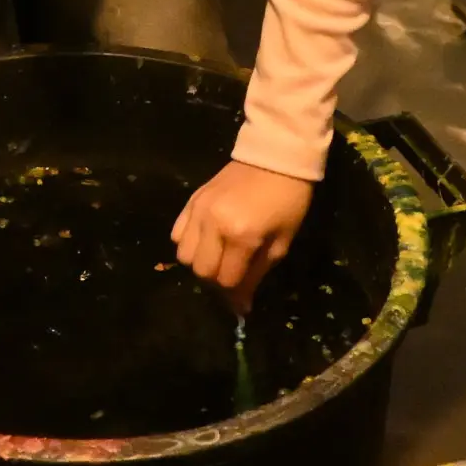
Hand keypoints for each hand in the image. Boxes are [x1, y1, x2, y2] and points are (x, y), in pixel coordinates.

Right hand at [173, 159, 315, 309]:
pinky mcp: (192, 200)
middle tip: (232, 274)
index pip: (225, 280)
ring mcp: (199, 211)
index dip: (234, 293)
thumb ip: (257, 275)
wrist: (276, 158)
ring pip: (183, 254)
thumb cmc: (288, 202)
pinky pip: (176, 232)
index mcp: (242, 236)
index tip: (243, 297)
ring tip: (217, 257)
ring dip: (200, 262)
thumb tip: (242, 306)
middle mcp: (214, 225)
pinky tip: (205, 240)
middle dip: (216, 280)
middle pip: (201, 270)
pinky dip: (187, 243)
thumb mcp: (281, 243)